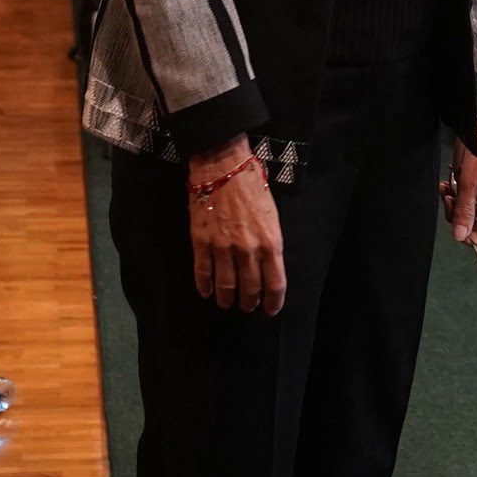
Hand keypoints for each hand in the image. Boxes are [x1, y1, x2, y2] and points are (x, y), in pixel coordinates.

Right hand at [187, 135, 285, 315]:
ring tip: (226, 303)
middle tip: (247, 306)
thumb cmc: (251, 185)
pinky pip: (202, 273)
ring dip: (227, 299)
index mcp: (270, 242)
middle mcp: (248, 249)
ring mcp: (223, 248)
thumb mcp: (272, 214)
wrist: (223, 165)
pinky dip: (204, 286)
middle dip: (249, 303)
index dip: (273, 302)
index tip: (270, 310)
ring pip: (226, 286)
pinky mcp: (201, 242)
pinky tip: (206, 292)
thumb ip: (270, 242)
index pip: (275, 284)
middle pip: (250, 289)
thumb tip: (268, 265)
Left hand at [442, 119, 476, 257]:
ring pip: (470, 210)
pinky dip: (456, 194)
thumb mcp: (467, 182)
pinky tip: (447, 184)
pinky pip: (468, 197)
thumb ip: (464, 210)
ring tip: (445, 189)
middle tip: (447, 201)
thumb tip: (460, 236)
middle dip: (459, 216)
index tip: (459, 230)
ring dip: (455, 203)